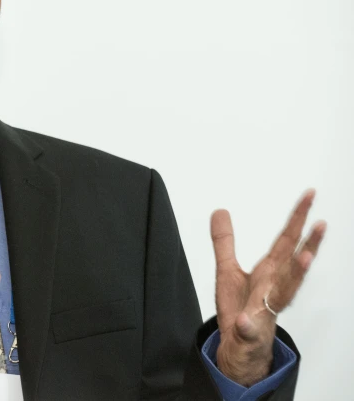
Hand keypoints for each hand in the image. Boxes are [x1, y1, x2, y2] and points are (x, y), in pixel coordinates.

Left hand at [211, 189, 325, 386]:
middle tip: (321, 223)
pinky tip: (245, 320)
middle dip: (309, 242)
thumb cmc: (241, 307)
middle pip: (293, 260)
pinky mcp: (253, 331)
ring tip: (306, 257)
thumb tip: (220, 211)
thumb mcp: (227, 269)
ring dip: (297, 274)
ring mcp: (266, 308)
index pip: (286, 239)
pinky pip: (249, 328)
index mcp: (269, 271)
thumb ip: (224, 241)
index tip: (310, 194)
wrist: (240, 346)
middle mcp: (274, 287)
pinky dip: (248, 324)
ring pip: (286, 291)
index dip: (297, 217)